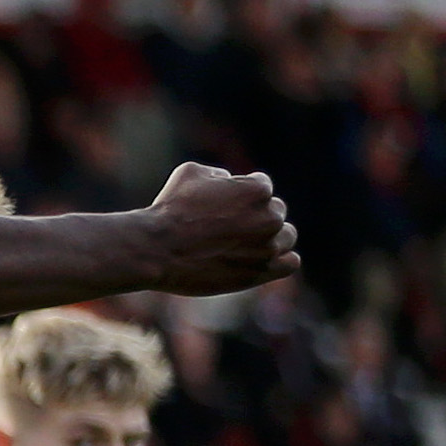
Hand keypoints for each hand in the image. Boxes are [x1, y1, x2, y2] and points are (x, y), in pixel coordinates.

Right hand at [143, 163, 298, 298]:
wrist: (155, 251)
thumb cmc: (169, 210)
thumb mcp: (190, 173)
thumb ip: (218, 173)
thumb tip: (227, 179)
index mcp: (258, 189)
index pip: (262, 187)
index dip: (240, 195)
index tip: (220, 208)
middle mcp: (270, 216)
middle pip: (276, 211)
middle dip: (255, 217)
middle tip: (228, 229)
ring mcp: (268, 246)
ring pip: (287, 237)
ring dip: (271, 238)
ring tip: (243, 246)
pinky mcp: (263, 271)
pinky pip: (290, 263)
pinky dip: (280, 260)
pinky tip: (260, 260)